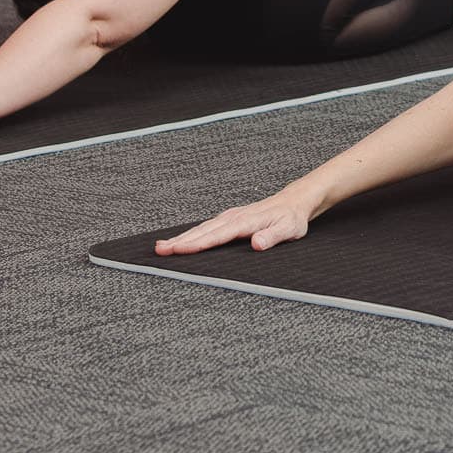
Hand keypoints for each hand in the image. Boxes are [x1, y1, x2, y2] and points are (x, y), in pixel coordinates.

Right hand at [157, 189, 314, 255]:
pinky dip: (191, 234)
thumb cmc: (291, 218)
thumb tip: (256, 243)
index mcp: (245, 221)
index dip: (197, 244)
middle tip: (159, 250)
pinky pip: (206, 227)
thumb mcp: (288, 229)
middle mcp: (233, 217)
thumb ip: (272, 236)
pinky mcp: (228, 218)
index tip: (179, 250)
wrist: (293, 202)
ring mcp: (229, 216)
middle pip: (202, 231)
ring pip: (201, 228)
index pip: (217, 235)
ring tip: (162, 247)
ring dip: (181, 237)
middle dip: (180, 241)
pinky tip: (181, 240)